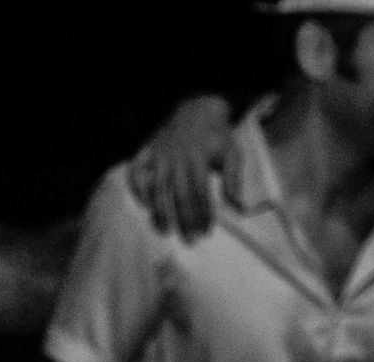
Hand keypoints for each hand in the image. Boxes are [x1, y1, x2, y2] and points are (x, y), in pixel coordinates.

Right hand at [127, 95, 234, 239]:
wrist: (198, 109)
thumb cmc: (218, 137)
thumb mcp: (233, 155)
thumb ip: (234, 181)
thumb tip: (238, 209)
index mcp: (198, 159)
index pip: (200, 194)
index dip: (203, 214)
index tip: (206, 232)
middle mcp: (176, 157)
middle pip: (178, 194)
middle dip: (183, 219)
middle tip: (189, 240)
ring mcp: (160, 153)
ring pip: (156, 186)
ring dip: (159, 209)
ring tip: (164, 230)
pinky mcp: (148, 149)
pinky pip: (135, 168)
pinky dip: (136, 185)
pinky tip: (142, 204)